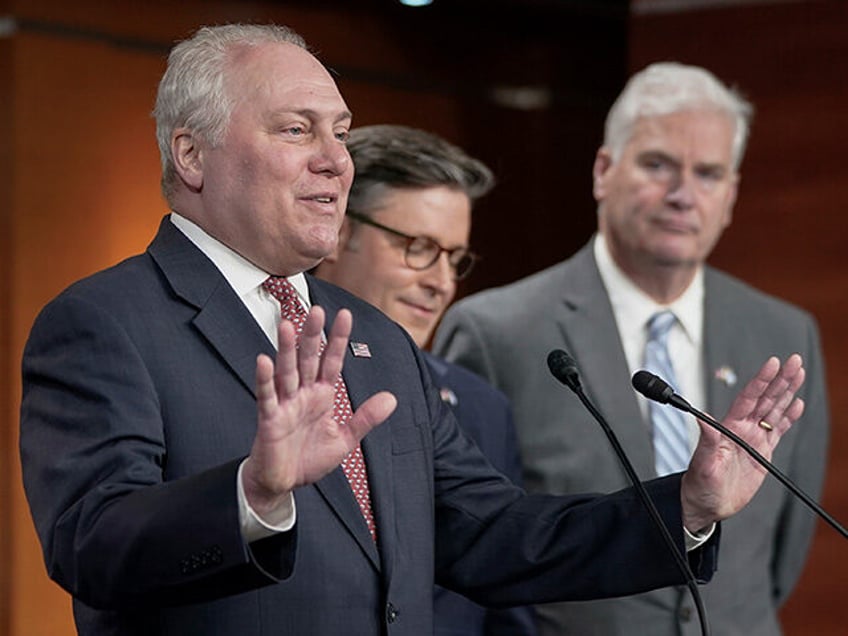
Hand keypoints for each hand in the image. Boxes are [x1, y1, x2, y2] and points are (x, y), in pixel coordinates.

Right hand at [243, 306, 396, 517]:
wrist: (284, 483)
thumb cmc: (309, 458)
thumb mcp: (345, 439)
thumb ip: (366, 418)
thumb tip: (391, 398)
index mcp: (322, 395)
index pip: (331, 361)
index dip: (338, 339)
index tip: (345, 315)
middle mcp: (303, 394)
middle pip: (307, 358)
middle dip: (312, 335)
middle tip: (316, 309)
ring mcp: (285, 404)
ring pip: (286, 371)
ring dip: (286, 348)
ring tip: (288, 325)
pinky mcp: (270, 419)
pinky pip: (268, 396)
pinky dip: (265, 379)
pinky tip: (264, 360)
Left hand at [681, 354, 804, 531]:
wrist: (706, 504)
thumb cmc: (700, 484)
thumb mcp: (703, 463)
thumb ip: (707, 440)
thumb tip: (700, 415)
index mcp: (729, 428)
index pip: (748, 398)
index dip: (761, 380)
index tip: (772, 362)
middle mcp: (742, 429)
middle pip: (766, 399)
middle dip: (780, 379)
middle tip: (794, 361)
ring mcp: (753, 439)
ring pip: (774, 410)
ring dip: (787, 392)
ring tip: (798, 374)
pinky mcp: (762, 452)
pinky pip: (778, 430)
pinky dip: (789, 417)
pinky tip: (797, 404)